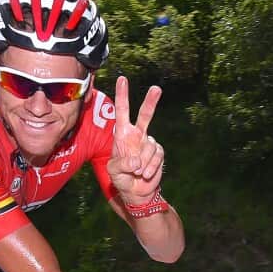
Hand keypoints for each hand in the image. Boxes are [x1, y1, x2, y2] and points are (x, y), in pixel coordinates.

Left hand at [108, 75, 164, 203]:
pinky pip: (157, 156)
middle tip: (156, 88)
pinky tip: (145, 174)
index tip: (122, 79)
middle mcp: (136, 135)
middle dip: (151, 102)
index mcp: (122, 135)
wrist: (137, 192)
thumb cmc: (121, 179)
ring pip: (150, 146)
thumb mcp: (114, 172)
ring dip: (143, 162)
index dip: (122, 95)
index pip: (122, 112)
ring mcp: (148, 143)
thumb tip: (136, 160)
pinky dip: (151, 167)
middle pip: (145, 115)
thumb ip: (122, 164)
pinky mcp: (158, 153)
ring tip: (137, 173)